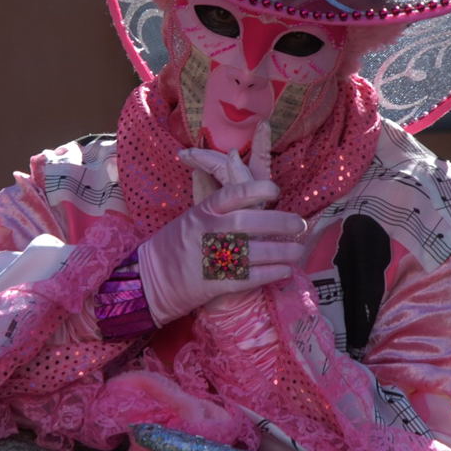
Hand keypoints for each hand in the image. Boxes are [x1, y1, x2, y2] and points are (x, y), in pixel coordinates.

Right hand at [138, 123, 304, 325]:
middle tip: (299, 224)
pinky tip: (285, 270)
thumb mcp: (191, 216)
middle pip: (251, 222)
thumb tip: (236, 167)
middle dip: (281, 223)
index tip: (276, 190)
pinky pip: (251, 276)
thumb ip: (216, 202)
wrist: (150, 279)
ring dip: (282, 251)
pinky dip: (272, 273)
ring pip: (256, 251)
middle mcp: (209, 231)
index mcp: (203, 211)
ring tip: (298, 250)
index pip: (233, 194)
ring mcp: (213, 258)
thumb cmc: (174, 244)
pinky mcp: (217, 283)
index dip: (258, 189)